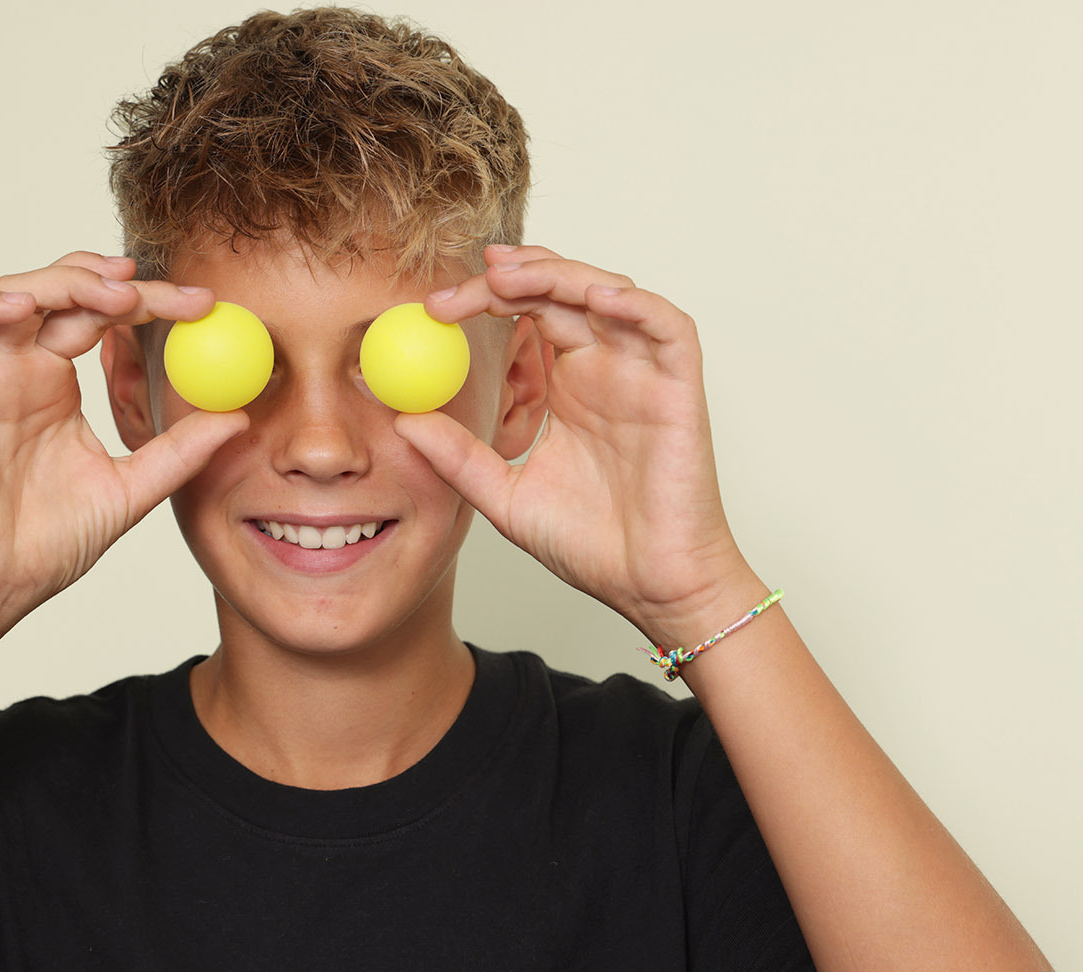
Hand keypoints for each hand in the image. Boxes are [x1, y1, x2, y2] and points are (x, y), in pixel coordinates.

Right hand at [0, 252, 246, 632]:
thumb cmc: (46, 544)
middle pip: (63, 293)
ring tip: (118, 297)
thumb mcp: (133, 488)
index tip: (204, 305)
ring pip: (14, 294)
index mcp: (58, 385)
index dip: (152, 302)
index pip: (104, 319)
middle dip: (113, 281)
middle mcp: (21, 369)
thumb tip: (239, 417)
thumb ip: (181, 451)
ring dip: (65, 281)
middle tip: (167, 293)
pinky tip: (26, 307)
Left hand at [395, 244, 756, 642]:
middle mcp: (605, 369)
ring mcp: (644, 374)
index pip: (526, 317)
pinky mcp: (680, 388)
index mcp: (566, 387)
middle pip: (562, 292)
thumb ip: (458, 456)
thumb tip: (402, 420)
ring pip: (609, 294)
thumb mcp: (503, 494)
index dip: (485, 300)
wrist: (648, 587)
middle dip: (515, 274)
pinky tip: (593, 298)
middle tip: (468, 278)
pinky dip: (635, 304)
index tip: (434, 308)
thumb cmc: (592, 547)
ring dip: (561, 274)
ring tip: (510, 277)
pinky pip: (668, 328)